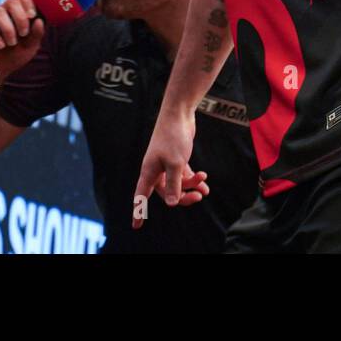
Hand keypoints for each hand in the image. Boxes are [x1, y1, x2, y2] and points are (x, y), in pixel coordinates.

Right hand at [0, 0, 43, 80]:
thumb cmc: (16, 54)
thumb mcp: (31, 46)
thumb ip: (37, 34)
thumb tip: (39, 21)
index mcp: (17, 11)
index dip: (27, 0)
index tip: (32, 15)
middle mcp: (3, 11)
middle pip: (11, 0)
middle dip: (20, 17)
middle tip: (23, 33)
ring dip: (8, 29)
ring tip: (12, 43)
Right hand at [131, 110, 206, 228]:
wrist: (179, 114)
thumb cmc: (173, 136)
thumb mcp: (176, 163)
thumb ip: (174, 184)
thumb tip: (171, 203)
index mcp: (149, 172)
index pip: (141, 196)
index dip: (138, 212)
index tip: (136, 227)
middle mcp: (156, 170)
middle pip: (166, 193)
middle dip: (183, 197)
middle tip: (198, 197)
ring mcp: (166, 164)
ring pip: (178, 184)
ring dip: (191, 186)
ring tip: (205, 187)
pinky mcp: (176, 158)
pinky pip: (184, 175)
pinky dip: (194, 179)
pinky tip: (205, 181)